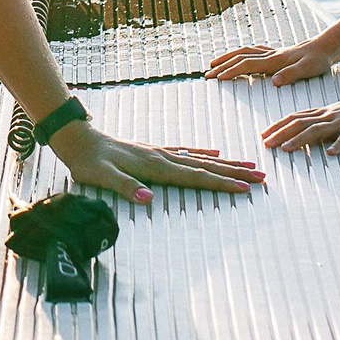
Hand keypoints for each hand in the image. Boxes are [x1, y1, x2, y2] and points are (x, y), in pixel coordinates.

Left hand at [49, 119, 264, 203]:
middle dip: (234, 172)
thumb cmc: (89, 163)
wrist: (78, 140)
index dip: (222, 183)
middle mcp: (163, 157)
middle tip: (262, 177)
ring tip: (248, 165)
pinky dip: (203, 153)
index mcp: (156, 166)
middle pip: (206, 165)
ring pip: (200, 158)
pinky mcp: (153, 151)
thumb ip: (127, 188)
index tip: (246, 188)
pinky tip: (214, 152)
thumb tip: (149, 199)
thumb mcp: (103, 178)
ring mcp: (160, 152)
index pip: (196, 177)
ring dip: (225, 163)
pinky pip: (186, 152)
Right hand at [207, 38, 339, 85]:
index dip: (230, 71)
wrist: (327, 46)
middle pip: (240, 57)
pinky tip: (240, 57)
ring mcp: (272, 52)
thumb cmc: (319, 60)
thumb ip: (291, 74)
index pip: (246, 65)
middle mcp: (270, 54)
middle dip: (222, 65)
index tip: (216, 78)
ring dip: (228, 57)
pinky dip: (241, 54)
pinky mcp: (276, 53)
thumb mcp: (308, 69)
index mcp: (274, 60)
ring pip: (244, 52)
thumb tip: (274, 82)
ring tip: (215, 63)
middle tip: (208, 74)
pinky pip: (253, 51)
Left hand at [262, 91, 339, 155]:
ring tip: (286, 148)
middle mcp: (330, 115)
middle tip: (266, 143)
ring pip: (318, 129)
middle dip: (281, 133)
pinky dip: (339, 145)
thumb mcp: (338, 115)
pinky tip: (331, 154)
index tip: (263, 134)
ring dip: (300, 139)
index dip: (278, 125)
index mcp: (324, 112)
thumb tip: (304, 133)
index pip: (296, 117)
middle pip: (301, 123)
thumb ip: (322, 122)